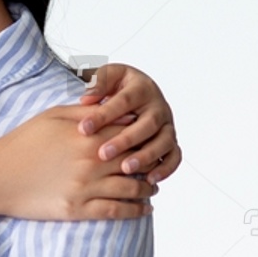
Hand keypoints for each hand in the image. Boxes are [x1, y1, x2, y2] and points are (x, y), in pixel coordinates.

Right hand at [0, 105, 155, 220]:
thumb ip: (86, 112)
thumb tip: (116, 108)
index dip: (143, 138)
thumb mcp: (53, 116)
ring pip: (132, 189)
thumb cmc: (23, 142)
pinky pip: (116, 211)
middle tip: (156, 168)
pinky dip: (136, 211)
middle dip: (150, 165)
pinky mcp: (78, 209)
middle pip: (136, 162)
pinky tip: (145, 210)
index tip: (149, 141)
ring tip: (152, 190)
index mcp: (87, 136)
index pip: (129, 134)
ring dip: (148, 189)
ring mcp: (86, 187)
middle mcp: (91, 162)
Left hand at [77, 63, 180, 183]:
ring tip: (125, 169)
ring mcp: (167, 125)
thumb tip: (86, 99)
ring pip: (164, 141)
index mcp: (142, 88)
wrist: (138, 92)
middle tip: (103, 154)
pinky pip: (175, 156)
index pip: (124, 102)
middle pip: (147, 124)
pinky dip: (165, 168)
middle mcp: (159, 107)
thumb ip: (97, 84)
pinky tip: (150, 180)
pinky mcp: (171, 141)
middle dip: (125, 140)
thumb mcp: (108, 76)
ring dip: (146, 156)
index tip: (83, 129)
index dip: (103, 115)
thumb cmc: (118, 86)